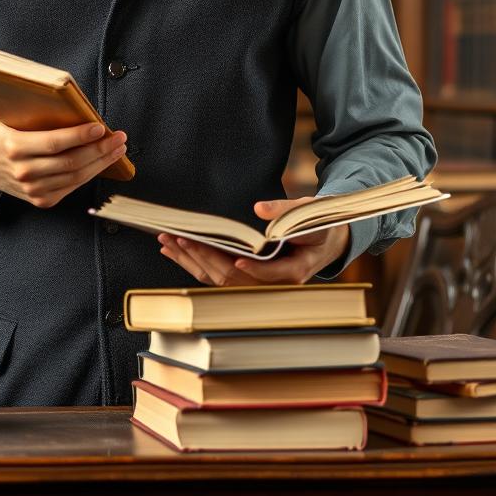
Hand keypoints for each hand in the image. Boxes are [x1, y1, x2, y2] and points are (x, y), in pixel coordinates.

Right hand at [0, 111, 126, 207]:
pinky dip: (90, 175)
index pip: (54, 143)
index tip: (101, 128)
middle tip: (118, 137)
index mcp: (14, 146)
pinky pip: (71, 187)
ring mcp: (32, 189)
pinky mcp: (40, 199)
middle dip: (100, 150)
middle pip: (70, 162)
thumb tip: (60, 88)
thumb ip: (27, 103)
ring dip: (101, 163)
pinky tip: (102, 162)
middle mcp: (23, 171)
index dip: (80, 137)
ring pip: (75, 177)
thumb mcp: (3, 113)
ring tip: (117, 148)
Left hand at [157, 196, 350, 285]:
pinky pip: (216, 277)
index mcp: (294, 272)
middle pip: (233, 279)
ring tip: (169, 242)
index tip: (233, 259)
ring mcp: (258, 285)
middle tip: (179, 239)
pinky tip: (175, 251)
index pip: (266, 274)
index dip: (250, 268)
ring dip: (193, 262)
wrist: (327, 240)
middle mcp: (273, 285)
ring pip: (220, 281)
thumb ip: (285, 211)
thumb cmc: (318, 225)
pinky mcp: (246, 279)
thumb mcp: (308, 213)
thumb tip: (259, 209)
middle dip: (205, 258)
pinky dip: (195, 263)